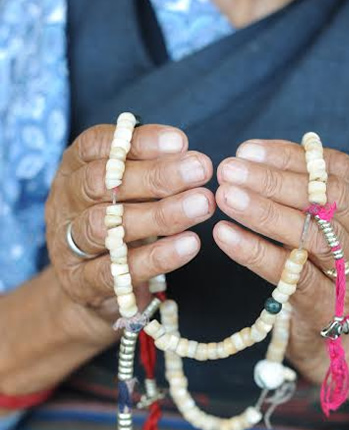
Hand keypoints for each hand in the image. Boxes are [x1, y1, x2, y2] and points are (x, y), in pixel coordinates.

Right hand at [45, 123, 214, 340]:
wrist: (87, 288)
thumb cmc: (117, 226)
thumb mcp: (127, 194)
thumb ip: (149, 172)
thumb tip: (189, 156)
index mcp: (72, 171)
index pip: (96, 146)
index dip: (137, 141)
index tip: (180, 142)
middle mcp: (65, 204)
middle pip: (101, 183)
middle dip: (155, 175)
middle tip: (200, 169)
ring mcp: (68, 245)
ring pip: (107, 227)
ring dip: (159, 214)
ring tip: (201, 204)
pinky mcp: (83, 283)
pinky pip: (121, 269)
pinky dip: (157, 256)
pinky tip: (189, 244)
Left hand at [214, 139, 348, 382]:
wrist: (330, 335)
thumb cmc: (316, 268)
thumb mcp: (317, 225)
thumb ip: (299, 192)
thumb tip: (251, 156)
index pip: (337, 169)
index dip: (291, 157)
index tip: (246, 150)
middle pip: (328, 200)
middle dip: (274, 181)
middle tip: (228, 170)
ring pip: (312, 236)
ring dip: (264, 212)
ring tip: (224, 197)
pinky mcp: (326, 307)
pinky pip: (291, 274)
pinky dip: (256, 252)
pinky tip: (225, 235)